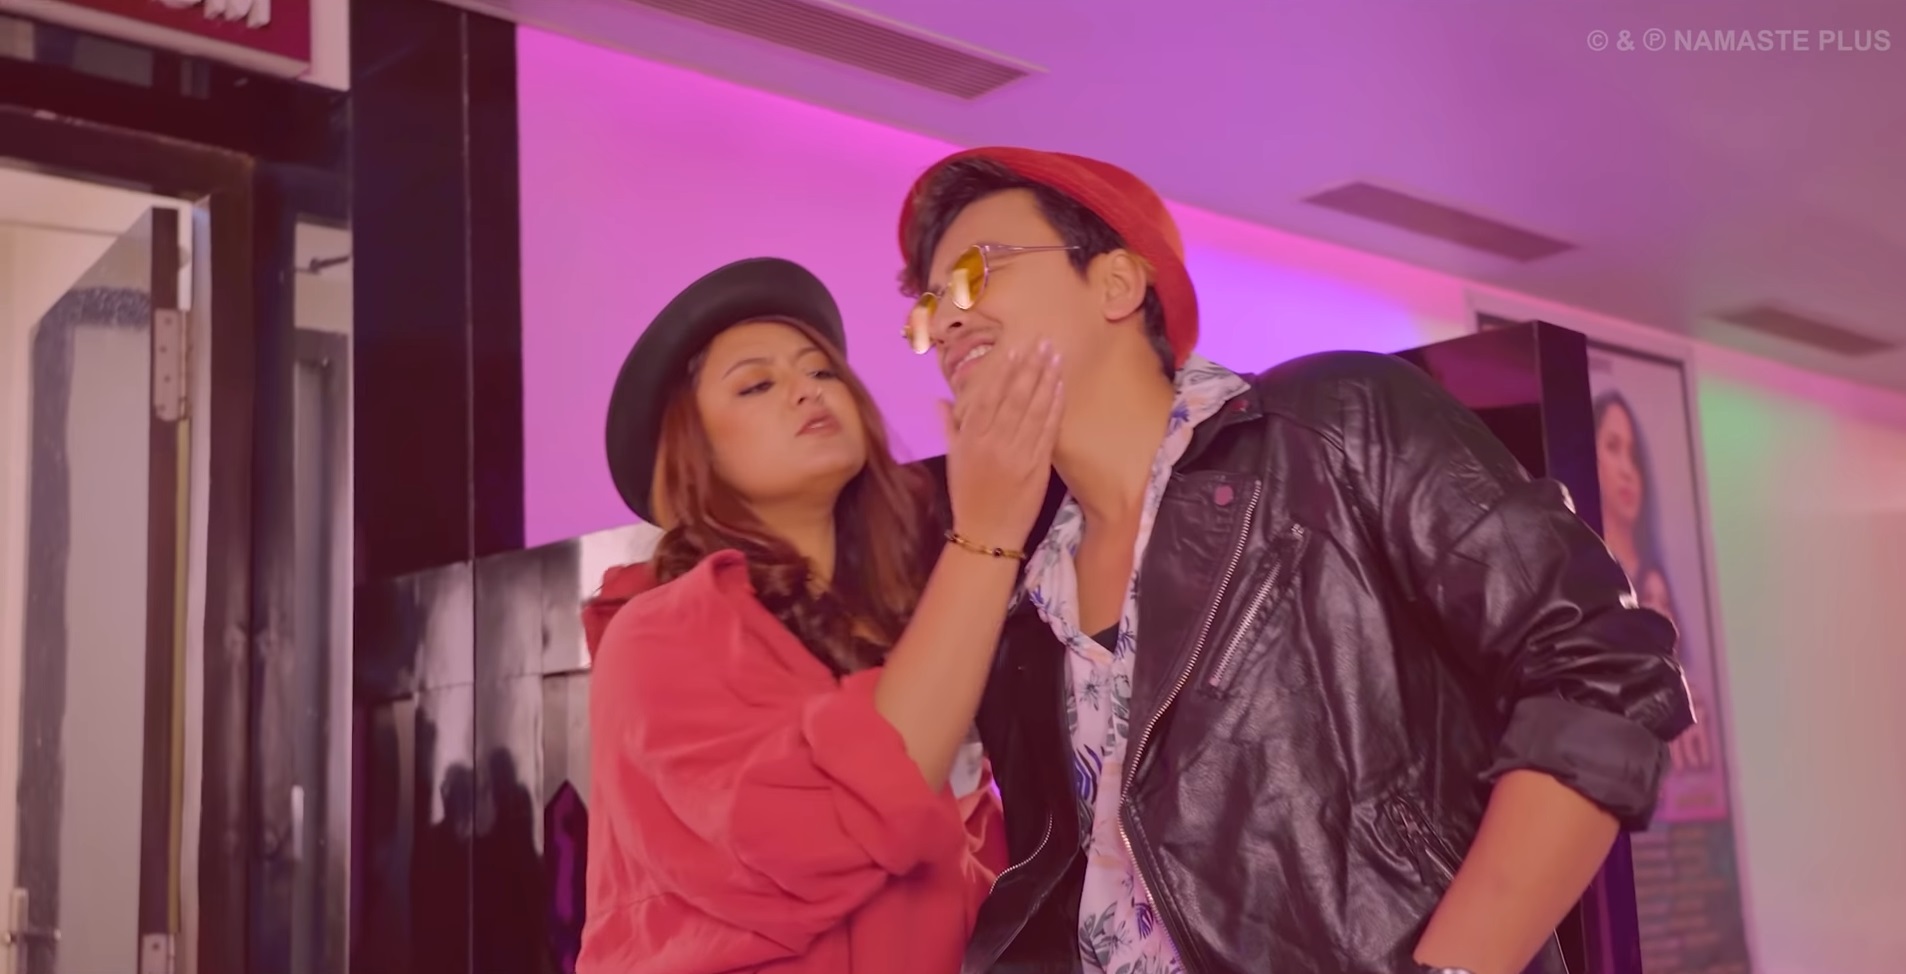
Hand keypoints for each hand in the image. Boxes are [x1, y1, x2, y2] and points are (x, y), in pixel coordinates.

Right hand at [939, 341, 1063, 551]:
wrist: (987, 532)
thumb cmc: (968, 495)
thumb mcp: (953, 459)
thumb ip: (948, 427)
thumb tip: (938, 399)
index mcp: (971, 438)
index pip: (988, 396)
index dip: (1003, 371)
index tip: (1015, 348)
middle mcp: (994, 442)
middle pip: (1014, 397)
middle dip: (1030, 367)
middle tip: (1043, 341)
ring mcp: (1018, 454)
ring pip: (1033, 410)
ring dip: (1046, 380)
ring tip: (1056, 357)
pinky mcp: (1037, 466)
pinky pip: (1047, 431)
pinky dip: (1054, 408)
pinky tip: (1060, 388)